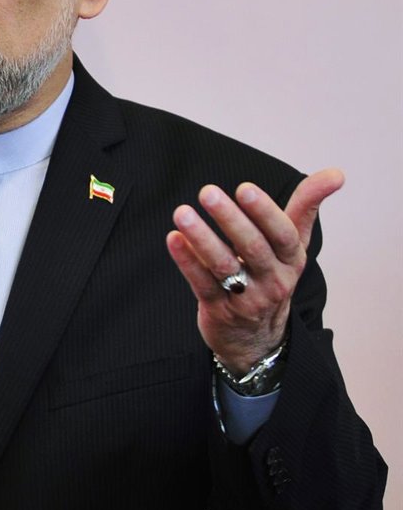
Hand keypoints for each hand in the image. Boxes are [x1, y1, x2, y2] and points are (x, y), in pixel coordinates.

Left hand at [165, 169, 343, 374]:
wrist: (258, 337)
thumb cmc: (273, 274)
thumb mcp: (294, 245)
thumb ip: (306, 206)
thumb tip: (336, 173)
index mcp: (292, 260)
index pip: (283, 235)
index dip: (265, 212)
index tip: (244, 188)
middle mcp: (273, 280)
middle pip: (253, 248)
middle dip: (230, 219)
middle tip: (207, 191)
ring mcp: (246, 298)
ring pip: (224, 266)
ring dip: (202, 238)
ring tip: (182, 212)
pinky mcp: (219, 310)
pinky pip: (202, 284)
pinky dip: (187, 260)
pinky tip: (173, 238)